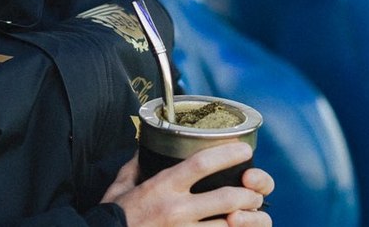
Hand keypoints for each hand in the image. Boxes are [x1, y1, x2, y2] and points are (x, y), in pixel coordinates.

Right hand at [101, 143, 272, 225]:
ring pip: (228, 226)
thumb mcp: (120, 186)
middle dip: (249, 195)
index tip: (244, 149)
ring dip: (246, 221)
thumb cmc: (114, 215)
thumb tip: (142, 151)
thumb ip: (135, 167)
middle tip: (255, 193)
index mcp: (162, 186)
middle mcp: (176, 209)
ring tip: (250, 215)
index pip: (202, 163)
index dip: (228, 154)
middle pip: (227, 198)